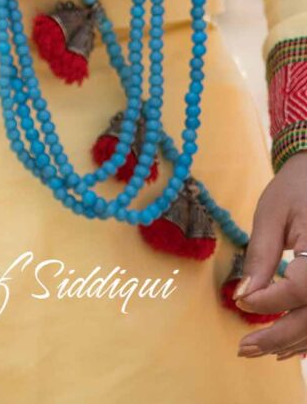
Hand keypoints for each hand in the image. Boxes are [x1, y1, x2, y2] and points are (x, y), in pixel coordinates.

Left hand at [236, 157, 306, 358]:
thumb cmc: (296, 189)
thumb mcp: (271, 215)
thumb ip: (261, 257)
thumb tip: (243, 297)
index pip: (301, 289)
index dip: (270, 302)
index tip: (239, 302)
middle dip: (280, 337)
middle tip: (244, 348)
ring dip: (296, 342)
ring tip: (261, 350)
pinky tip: (289, 347)